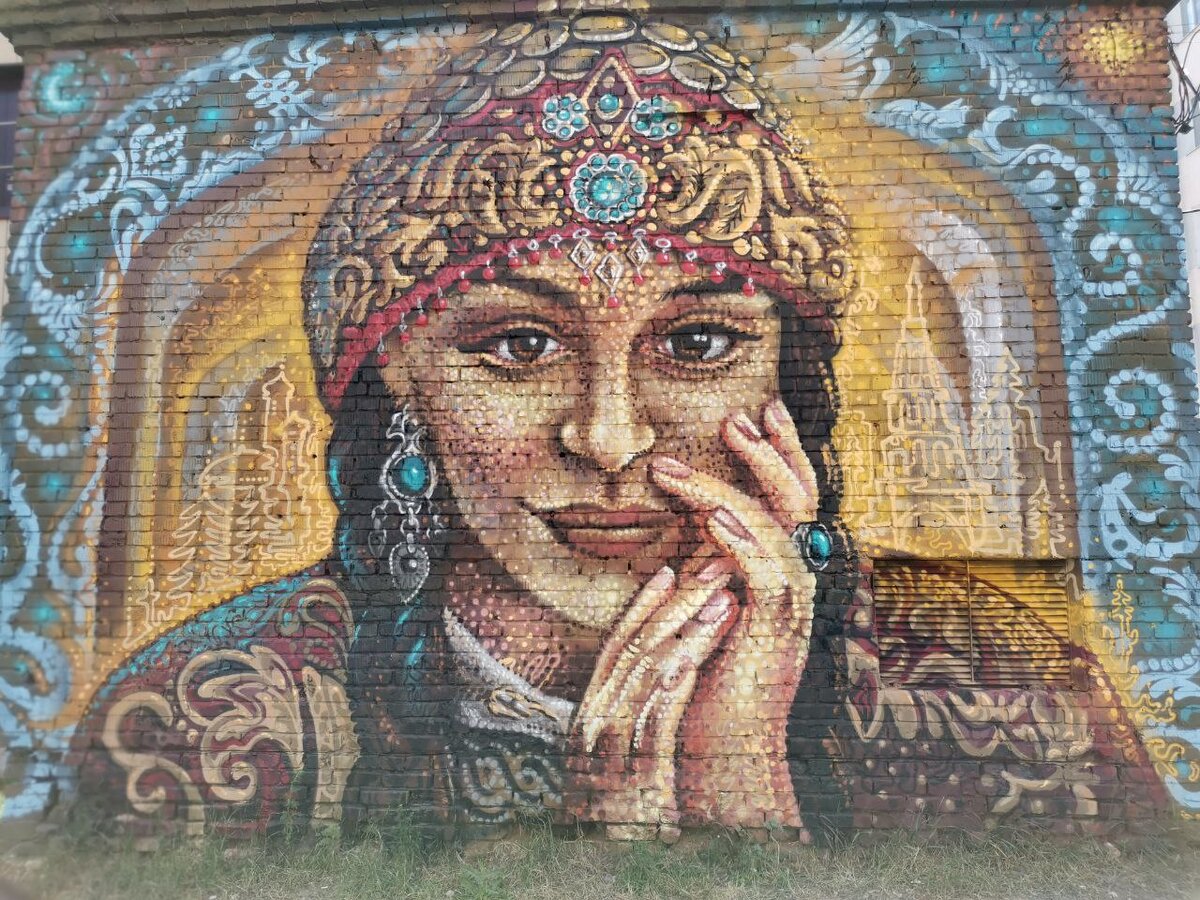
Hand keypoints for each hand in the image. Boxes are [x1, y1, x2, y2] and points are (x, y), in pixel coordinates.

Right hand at [566, 563, 736, 839]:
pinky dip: (676, 683)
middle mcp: (593, 724)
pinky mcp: (635, 776)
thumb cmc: (619, 812)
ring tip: (725, 600)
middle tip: (714, 569)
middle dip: (678, 604)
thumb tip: (660, 667)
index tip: (671, 570)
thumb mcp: (613, 755)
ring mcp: (611, 750)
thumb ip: (628, 713)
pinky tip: (699, 657)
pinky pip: (655, 719)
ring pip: (649, 675)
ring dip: (690, 633)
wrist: (605, 867)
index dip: (643, 606)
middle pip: (636, 649)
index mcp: (589, 715)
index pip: (616, 647)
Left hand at [650, 398, 818, 835]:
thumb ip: (714, 568)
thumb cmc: (709, 677)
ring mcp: (792, 609)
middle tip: (738, 416)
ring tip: (679, 465)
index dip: (783, 452)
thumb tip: (698, 525)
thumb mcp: (711, 609)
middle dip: (772, 452)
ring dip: (731, 489)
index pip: (794, 499)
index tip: (760, 410)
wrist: (726, 751)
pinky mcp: (774, 635)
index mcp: (784, 573)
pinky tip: (712, 518)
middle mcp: (798, 584)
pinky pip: (767, 576)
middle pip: (801, 501)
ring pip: (777, 529)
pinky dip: (741, 542)